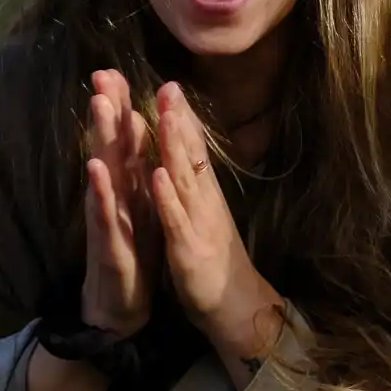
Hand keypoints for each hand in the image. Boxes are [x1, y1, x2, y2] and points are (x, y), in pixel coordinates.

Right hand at [81, 70, 154, 337]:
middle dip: (107, 109)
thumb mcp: (137, 204)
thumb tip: (138, 129)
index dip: (119, 105)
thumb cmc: (131, 250)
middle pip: (108, 145)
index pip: (122, 139)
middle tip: (101, 73)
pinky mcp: (108, 242)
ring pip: (104, 171)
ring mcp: (107, 216)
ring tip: (99, 105)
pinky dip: (101, 191)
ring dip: (101, 138)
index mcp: (125, 184)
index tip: (114, 69)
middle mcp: (112, 194)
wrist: (120, 304)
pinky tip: (96, 168)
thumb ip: (134, 168)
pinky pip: (104, 213)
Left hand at [149, 81, 275, 362]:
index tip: (170, 84)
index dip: (182, 117)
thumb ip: (197, 187)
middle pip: (190, 155)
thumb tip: (189, 158)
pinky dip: (166, 196)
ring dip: (173, 146)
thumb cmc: (215, 260)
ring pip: (184, 178)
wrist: (235, 305)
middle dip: (177, 119)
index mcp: (204, 195)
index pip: (194, 150)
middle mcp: (204, 202)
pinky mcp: (188, 249)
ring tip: (163, 115)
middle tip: (168, 85)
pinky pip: (175, 219)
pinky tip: (156, 174)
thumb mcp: (205, 217)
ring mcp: (198, 223)